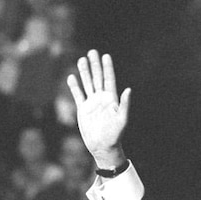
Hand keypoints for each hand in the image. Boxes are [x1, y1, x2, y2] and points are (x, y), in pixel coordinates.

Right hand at [66, 50, 131, 167]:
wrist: (103, 146)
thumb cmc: (115, 134)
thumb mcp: (122, 119)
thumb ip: (124, 104)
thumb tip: (129, 89)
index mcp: (111, 99)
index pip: (109, 79)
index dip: (107, 68)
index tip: (106, 56)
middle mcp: (101, 98)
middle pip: (97, 78)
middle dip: (95, 65)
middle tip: (92, 51)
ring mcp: (92, 103)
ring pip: (87, 84)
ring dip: (84, 72)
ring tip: (82, 60)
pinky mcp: (83, 109)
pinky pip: (78, 95)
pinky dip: (74, 86)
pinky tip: (72, 77)